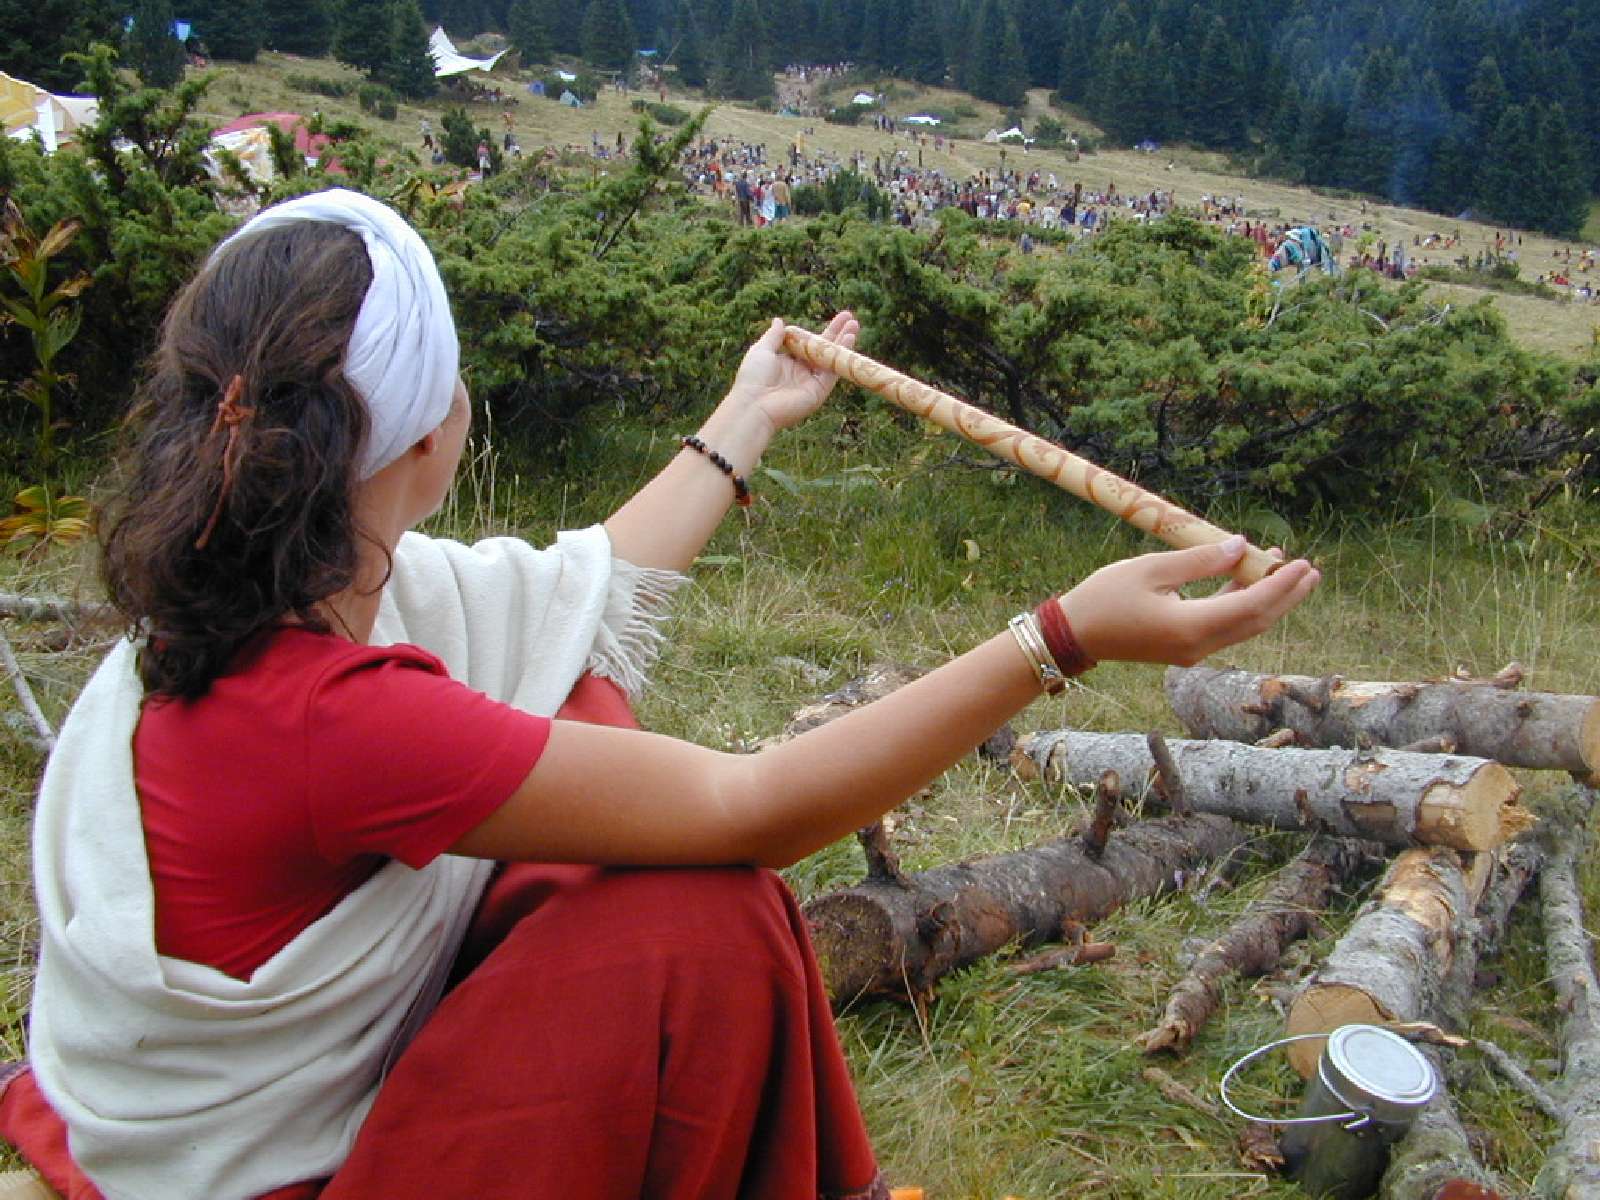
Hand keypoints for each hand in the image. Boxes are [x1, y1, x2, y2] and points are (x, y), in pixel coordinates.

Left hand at [725, 311, 858, 434]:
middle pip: (823, 350)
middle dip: (837, 334)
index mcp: (788, 362)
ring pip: (831, 359)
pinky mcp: (818, 392)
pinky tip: (849, 341)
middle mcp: (801, 372)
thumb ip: (774, 336)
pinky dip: (841, 357)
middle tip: (851, 319)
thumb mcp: (762, 350)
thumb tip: (779, 320)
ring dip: (844, 343)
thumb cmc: (753, 378)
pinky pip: (832, 372)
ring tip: (855, 326)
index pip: (809, 344)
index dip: (821, 332)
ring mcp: (811, 382)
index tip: (831, 320)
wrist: (754, 404)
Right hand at [1058, 535, 1319, 666]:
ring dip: (1267, 599)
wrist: (1074, 635)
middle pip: (1256, 621)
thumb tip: (1240, 547)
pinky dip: (1241, 604)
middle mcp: (1199, 646)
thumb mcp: (1151, 569)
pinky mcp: (1184, 647)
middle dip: (1286, 595)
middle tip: (1310, 570)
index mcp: (1191, 627)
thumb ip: (1200, 561)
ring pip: (1243, 625)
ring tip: (1286, 570)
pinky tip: (1246, 580)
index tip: (1301, 563)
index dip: (1280, 584)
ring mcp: (1192, 651)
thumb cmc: (1105, 598)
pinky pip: (1225, 626)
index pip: (1251, 605)